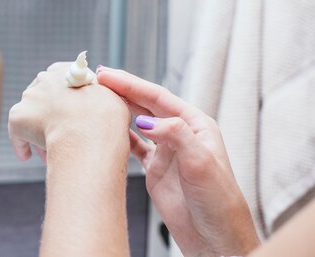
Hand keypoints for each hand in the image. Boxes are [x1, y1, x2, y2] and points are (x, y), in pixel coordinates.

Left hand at [8, 62, 130, 163]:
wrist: (90, 130)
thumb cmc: (106, 117)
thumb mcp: (113, 97)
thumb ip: (100, 97)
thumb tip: (100, 104)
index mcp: (68, 71)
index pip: (60, 81)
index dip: (64, 100)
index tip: (69, 113)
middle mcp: (46, 78)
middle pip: (44, 100)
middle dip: (50, 118)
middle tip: (61, 137)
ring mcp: (30, 96)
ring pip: (31, 116)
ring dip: (37, 132)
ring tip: (48, 153)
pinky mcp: (18, 116)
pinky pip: (16, 131)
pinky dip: (21, 144)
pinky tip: (26, 155)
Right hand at [97, 67, 259, 256]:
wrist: (215, 239)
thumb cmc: (219, 202)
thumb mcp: (201, 163)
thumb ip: (176, 135)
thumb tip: (146, 119)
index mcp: (195, 124)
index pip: (157, 96)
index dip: (130, 84)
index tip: (107, 75)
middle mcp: (180, 133)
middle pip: (145, 103)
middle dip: (121, 90)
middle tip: (95, 79)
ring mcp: (167, 150)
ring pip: (138, 121)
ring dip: (119, 108)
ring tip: (97, 97)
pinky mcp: (156, 169)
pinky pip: (134, 145)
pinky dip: (120, 135)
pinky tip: (106, 128)